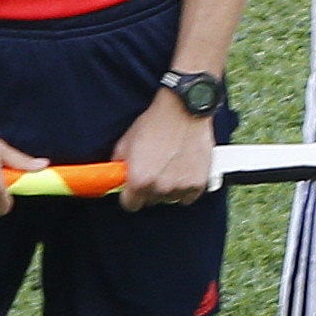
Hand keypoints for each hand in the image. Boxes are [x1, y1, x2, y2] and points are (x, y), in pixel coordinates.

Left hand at [114, 90, 215, 208]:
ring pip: (170, 198)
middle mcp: (160, 187)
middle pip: (151, 201)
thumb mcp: (127, 141)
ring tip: (171, 166)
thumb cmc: (156, 123)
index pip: (130, 205)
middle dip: (150, 188)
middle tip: (155, 169)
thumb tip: (117, 176)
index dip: (131, 196)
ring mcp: (181, 186)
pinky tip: (184, 170)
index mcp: (139, 180)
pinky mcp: (199, 183)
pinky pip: (189, 196)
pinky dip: (186, 186)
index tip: (134, 189)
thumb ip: (119, 164)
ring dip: (169, 187)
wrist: (185, 110)